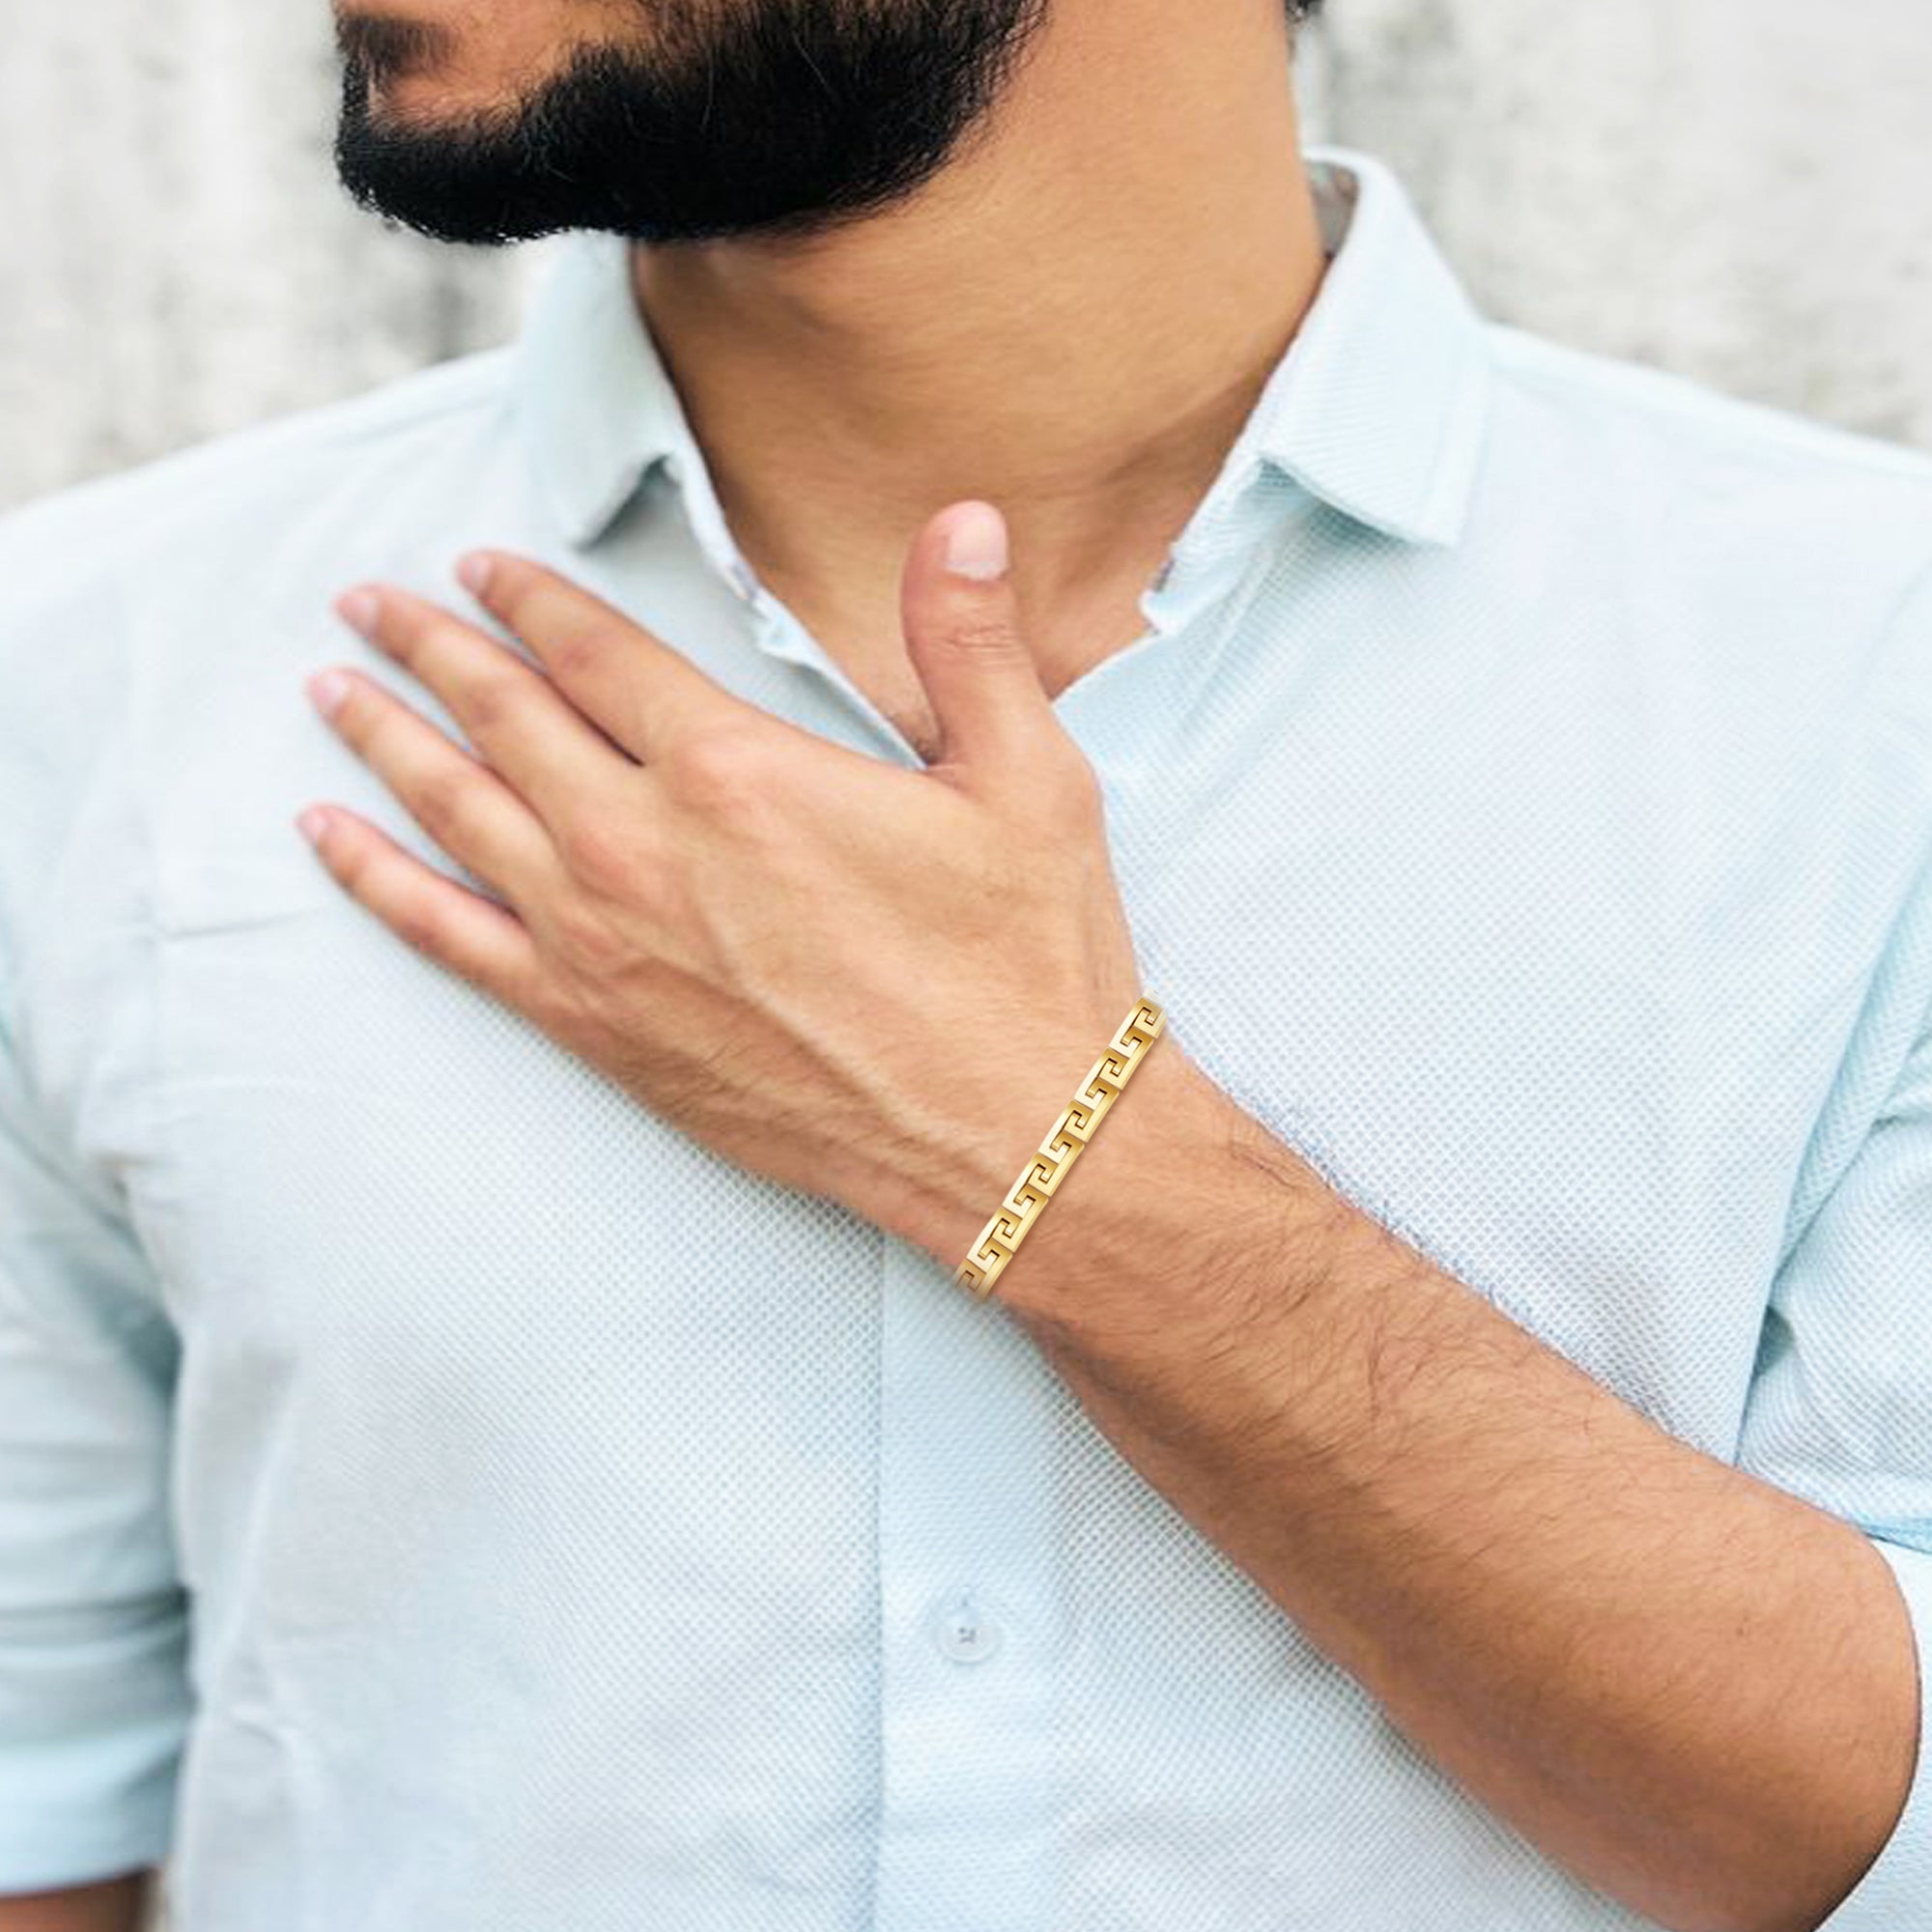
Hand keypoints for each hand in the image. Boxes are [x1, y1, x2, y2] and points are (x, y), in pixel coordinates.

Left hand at [297, 500, 1168, 1265]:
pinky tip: (332, 842)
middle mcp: (644, 847)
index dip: (528, 597)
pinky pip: (451, 940)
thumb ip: (969, 640)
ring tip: (332, 693)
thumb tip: (965, 519)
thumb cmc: (1021, 962)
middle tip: (367, 606)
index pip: (595, 653)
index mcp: (738, 770)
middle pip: (503, 717)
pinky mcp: (596, 1028)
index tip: (476, 565)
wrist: (1006, 1140)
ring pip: (460, 815)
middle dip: (429, 648)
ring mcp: (604, 943)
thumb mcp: (1028, 780)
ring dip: (386, 743)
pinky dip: (380, 882)